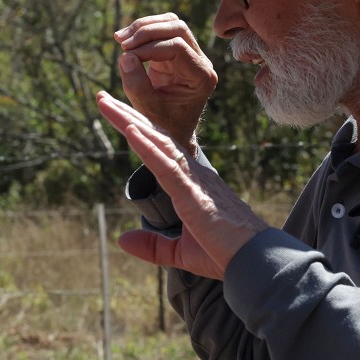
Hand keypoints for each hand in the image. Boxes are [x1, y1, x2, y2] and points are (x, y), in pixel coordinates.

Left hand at [96, 91, 266, 278]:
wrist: (256, 261)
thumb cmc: (227, 254)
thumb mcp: (181, 252)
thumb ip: (153, 245)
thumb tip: (122, 239)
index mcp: (191, 182)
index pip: (159, 150)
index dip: (138, 131)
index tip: (118, 115)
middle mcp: (193, 173)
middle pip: (155, 137)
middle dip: (127, 115)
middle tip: (102, 97)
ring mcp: (193, 180)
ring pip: (157, 142)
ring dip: (129, 121)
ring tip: (106, 102)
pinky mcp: (193, 193)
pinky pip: (165, 164)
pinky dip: (146, 146)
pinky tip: (130, 130)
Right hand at [113, 13, 218, 151]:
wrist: (172, 131)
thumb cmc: (162, 123)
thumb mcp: (147, 109)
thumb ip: (136, 84)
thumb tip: (126, 56)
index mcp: (201, 77)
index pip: (177, 47)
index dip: (149, 48)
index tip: (127, 57)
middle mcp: (201, 62)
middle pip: (178, 28)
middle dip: (147, 31)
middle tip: (121, 43)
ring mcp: (191, 55)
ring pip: (171, 23)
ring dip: (144, 26)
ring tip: (119, 38)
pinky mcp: (177, 52)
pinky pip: (162, 30)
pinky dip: (143, 31)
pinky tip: (125, 41)